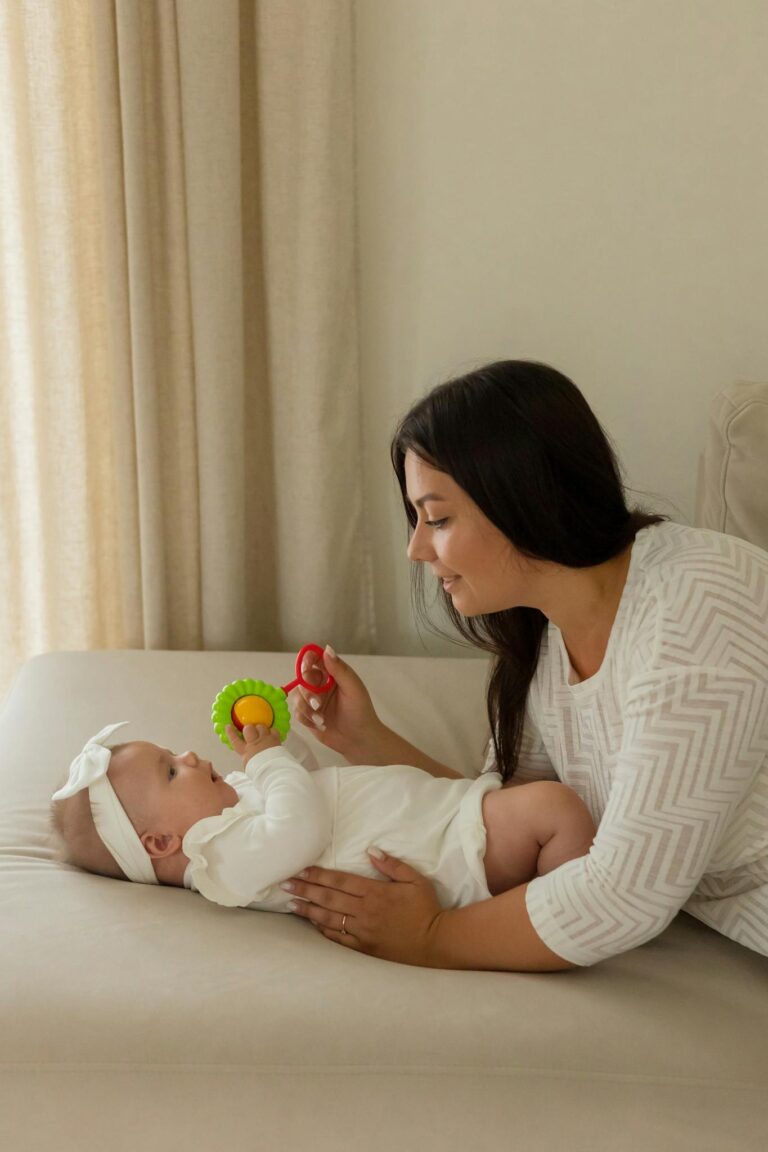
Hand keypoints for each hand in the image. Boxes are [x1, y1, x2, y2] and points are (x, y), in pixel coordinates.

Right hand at [226, 723, 281, 767]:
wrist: (273, 772)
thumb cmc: (259, 772)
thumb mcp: (248, 766)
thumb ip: (246, 758)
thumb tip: (246, 755)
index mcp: (245, 752)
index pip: (235, 740)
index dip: (231, 733)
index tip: (228, 726)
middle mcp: (254, 743)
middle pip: (248, 729)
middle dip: (249, 728)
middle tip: (252, 732)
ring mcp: (265, 740)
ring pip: (261, 727)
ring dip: (261, 728)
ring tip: (263, 734)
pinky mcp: (275, 739)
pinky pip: (273, 730)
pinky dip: (272, 732)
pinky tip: (272, 735)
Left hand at [283, 850, 445, 966]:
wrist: (436, 942)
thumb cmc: (427, 908)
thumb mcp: (415, 880)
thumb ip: (392, 865)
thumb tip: (370, 851)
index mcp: (376, 893)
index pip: (340, 881)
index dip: (318, 875)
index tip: (301, 870)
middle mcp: (365, 912)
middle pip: (328, 898)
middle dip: (305, 889)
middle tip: (284, 884)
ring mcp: (363, 931)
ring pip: (328, 918)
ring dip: (308, 909)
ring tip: (291, 903)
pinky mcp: (364, 948)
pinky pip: (338, 938)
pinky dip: (323, 930)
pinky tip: (312, 922)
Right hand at [292, 645, 382, 760]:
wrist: (359, 740)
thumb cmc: (360, 711)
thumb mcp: (352, 688)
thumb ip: (339, 669)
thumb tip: (327, 649)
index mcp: (332, 673)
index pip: (315, 659)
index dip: (307, 660)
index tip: (306, 668)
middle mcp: (320, 684)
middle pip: (302, 678)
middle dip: (307, 692)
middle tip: (317, 704)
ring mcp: (313, 700)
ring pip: (297, 696)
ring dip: (306, 708)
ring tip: (321, 720)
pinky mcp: (307, 715)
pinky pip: (297, 712)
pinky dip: (306, 719)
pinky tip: (320, 725)